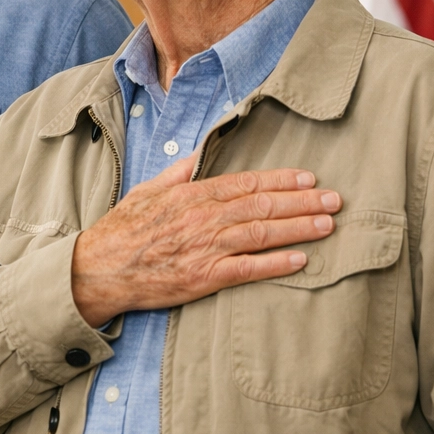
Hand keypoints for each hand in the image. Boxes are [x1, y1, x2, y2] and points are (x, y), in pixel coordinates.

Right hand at [70, 156, 340, 325]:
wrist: (99, 270)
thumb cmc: (121, 230)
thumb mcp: (146, 191)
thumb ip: (177, 173)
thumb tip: (199, 155)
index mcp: (191, 195)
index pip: (245, 183)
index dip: (280, 181)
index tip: (308, 179)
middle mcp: (203, 219)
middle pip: (262, 206)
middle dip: (302, 202)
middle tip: (335, 199)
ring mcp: (205, 248)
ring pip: (261, 234)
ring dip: (299, 229)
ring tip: (328, 225)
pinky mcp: (204, 278)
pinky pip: (247, 269)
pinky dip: (276, 263)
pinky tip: (300, 259)